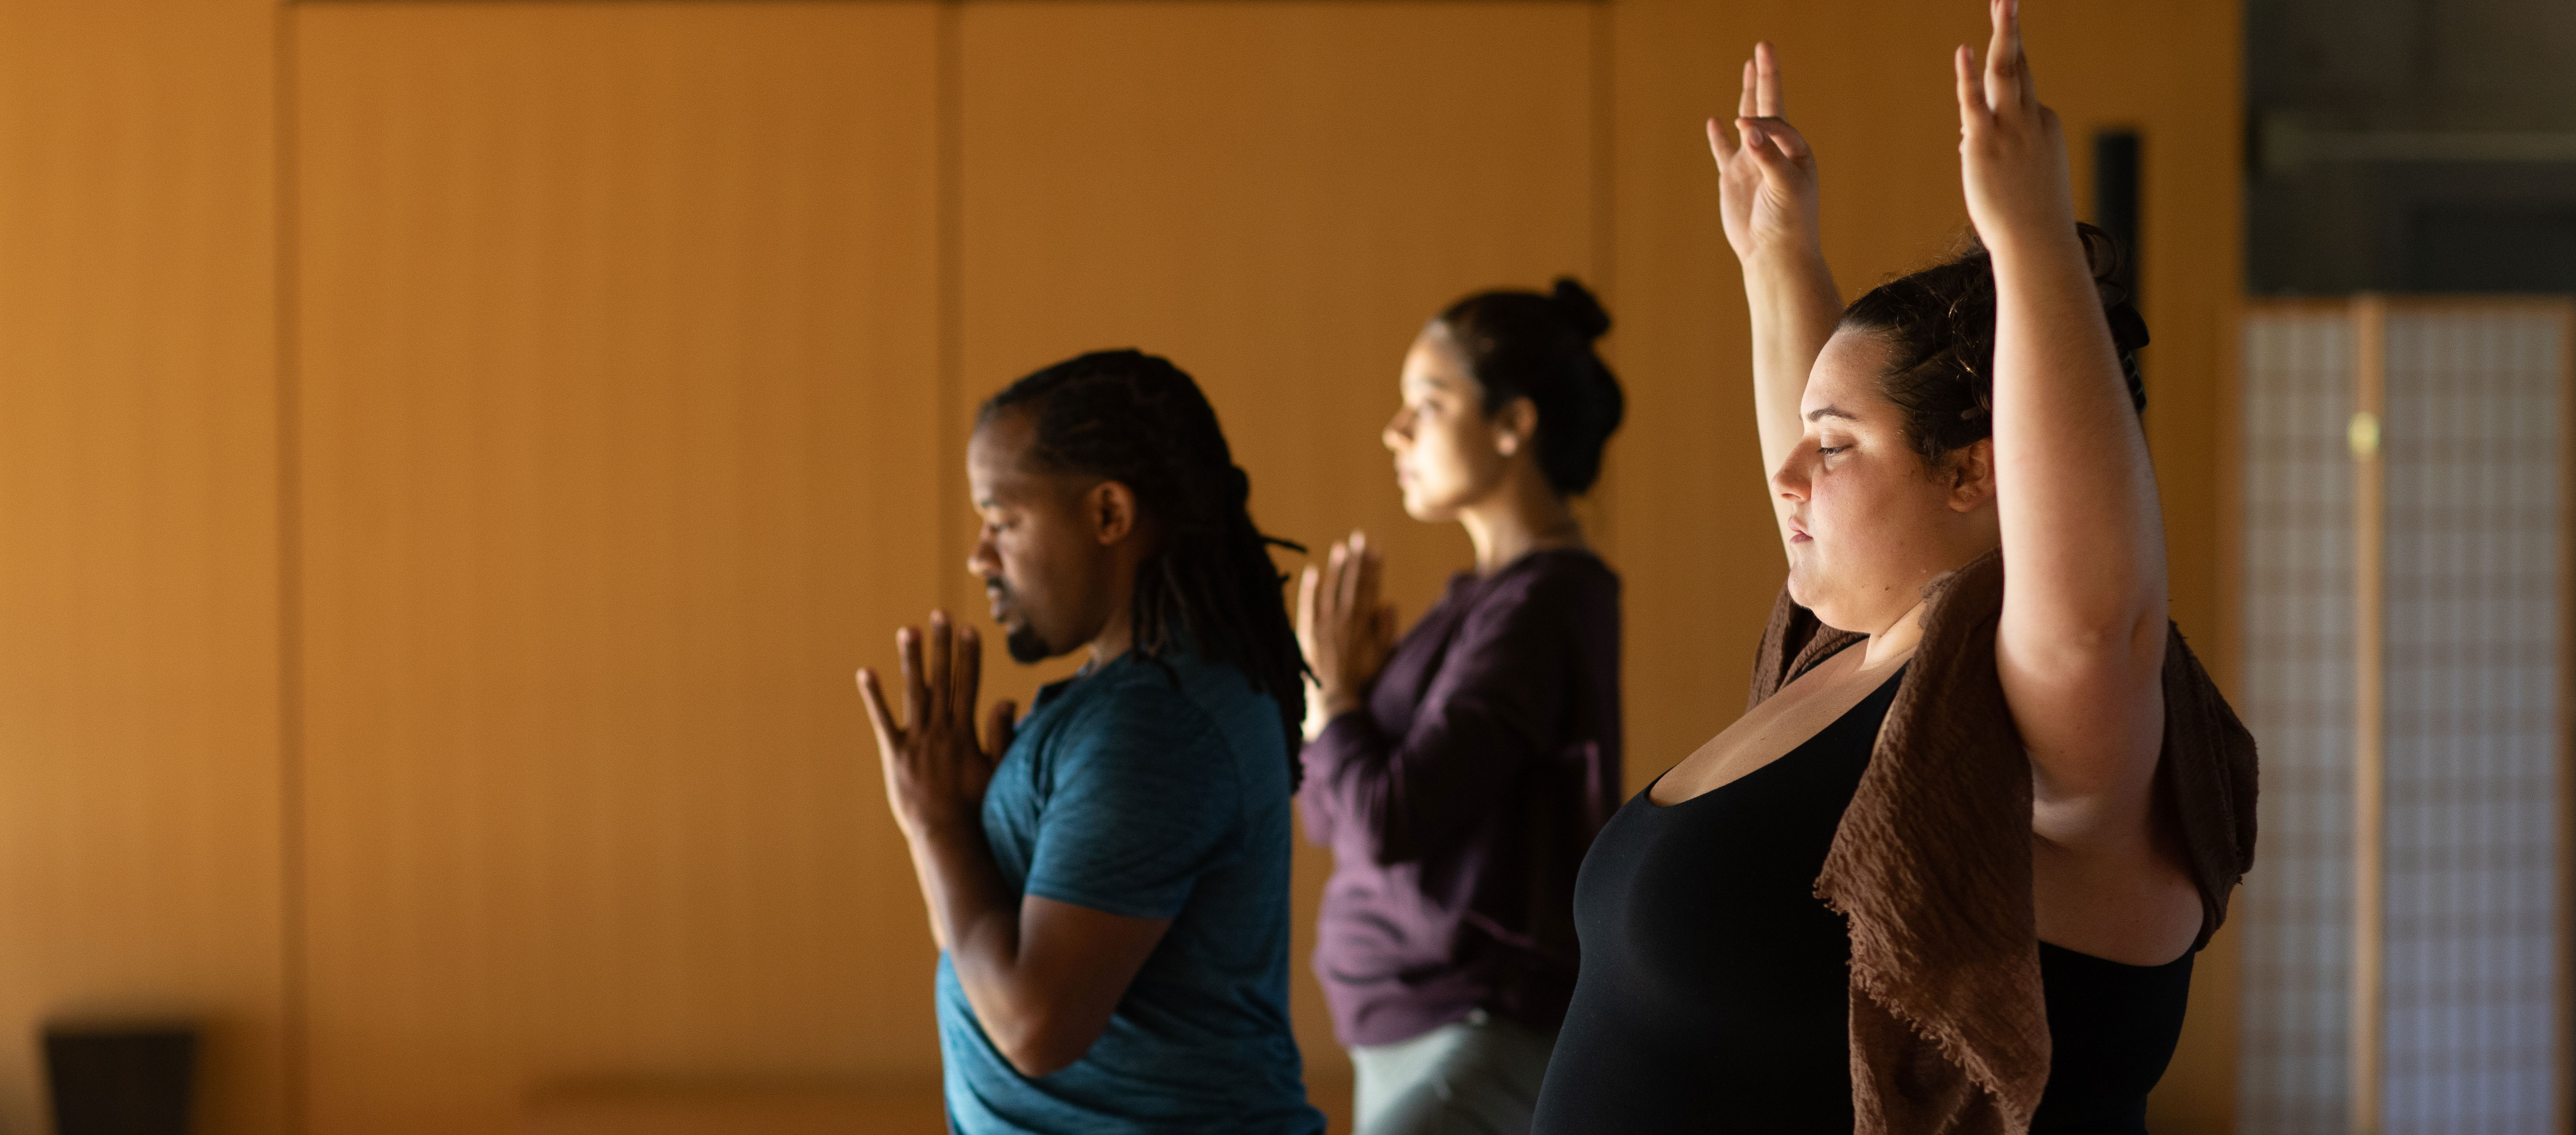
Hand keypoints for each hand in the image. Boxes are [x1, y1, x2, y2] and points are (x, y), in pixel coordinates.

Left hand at [857, 611, 1016, 840]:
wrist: (946, 836)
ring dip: (912, 659)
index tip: (969, 629)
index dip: (969, 656)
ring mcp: (916, 741)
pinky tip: (866, 673)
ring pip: (914, 692)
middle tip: (940, 614)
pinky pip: (882, 720)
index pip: (968, 685)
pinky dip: (874, 696)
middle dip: (942, 645)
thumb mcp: (997, 770)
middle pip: (943, 680)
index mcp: (965, 733)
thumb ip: (1001, 735)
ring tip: (908, 629)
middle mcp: (940, 731)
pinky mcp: (895, 754)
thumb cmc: (977, 808)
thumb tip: (1007, 700)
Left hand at [1296, 532, 1395, 726]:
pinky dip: (1310, 589)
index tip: (1376, 548)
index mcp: (1364, 624)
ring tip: (1341, 547)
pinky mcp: (1308, 634)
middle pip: (1353, 584)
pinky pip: (1308, 606)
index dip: (1374, 567)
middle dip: (1358, 559)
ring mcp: (1325, 626)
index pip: (1370, 588)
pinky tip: (1312, 571)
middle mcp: (1345, 621)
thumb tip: (1387, 603)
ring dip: (1337, 568)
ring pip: (1332, 590)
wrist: (1335, 702)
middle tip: (1360, 537)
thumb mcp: (1382, 656)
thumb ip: (1385, 629)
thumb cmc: (1361, 680)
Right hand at [1708, 42, 1822, 266]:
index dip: (1761, 120)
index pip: (1777, 123)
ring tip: (1749, 67)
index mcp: (1795, 152)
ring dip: (1747, 96)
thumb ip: (1768, 156)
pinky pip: (1724, 151)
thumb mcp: (1784, 187)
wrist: (1773, 255)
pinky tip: (1715, 120)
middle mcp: (1774, 153)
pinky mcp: (1733, 178)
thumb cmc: (1789, 223)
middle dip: (1765, 77)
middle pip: (1769, 107)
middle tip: (1763, 46)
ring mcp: (1752, 164)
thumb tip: (1748, 128)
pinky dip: (1719, 136)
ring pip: (1748, 122)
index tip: (1745, 126)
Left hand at [1955, 0, 2078, 257]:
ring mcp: (2010, 128)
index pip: (2022, 97)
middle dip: (2013, 31)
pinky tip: (1963, 50)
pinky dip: (1967, 74)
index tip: (1992, 139)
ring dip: (2004, 32)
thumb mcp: (2023, 180)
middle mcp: (2032, 119)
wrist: (2038, 243)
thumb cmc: (2032, 221)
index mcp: (2046, 126)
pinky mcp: (1985, 141)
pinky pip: (1974, 100)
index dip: (2001, 104)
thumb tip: (1966, 138)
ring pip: (2007, 71)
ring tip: (2002, 0)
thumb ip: (1998, 152)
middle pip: (2023, 66)